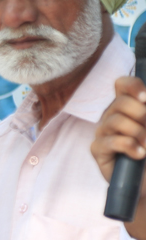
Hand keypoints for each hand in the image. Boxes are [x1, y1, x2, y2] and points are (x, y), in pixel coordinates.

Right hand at [92, 76, 145, 239]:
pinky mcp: (98, 150)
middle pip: (120, 103)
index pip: (122, 85)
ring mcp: (103, 133)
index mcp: (127, 107)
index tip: (145, 98)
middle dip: (141, 115)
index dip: (132, 86)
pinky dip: (129, 146)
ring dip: (137, 133)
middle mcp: (112, 116)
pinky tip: (139, 154)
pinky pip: (110, 141)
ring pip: (115, 121)